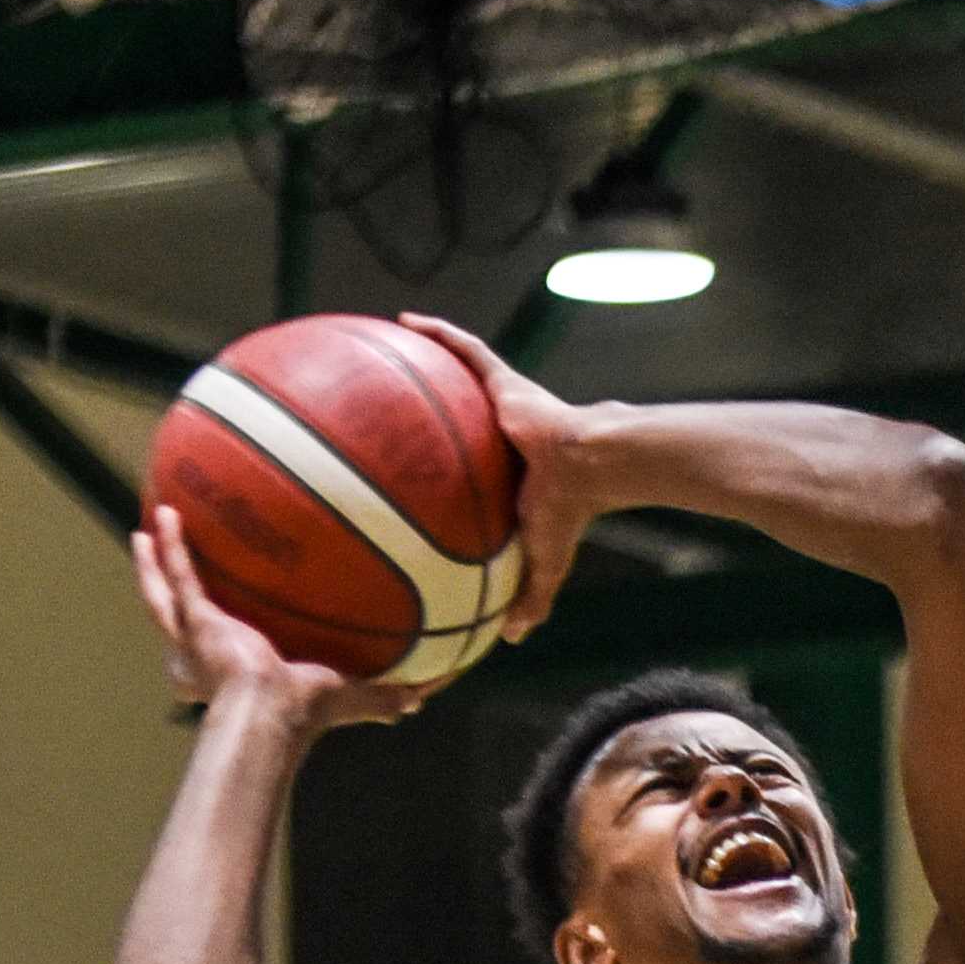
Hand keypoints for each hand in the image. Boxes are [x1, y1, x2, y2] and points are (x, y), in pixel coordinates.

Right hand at [132, 507, 429, 733]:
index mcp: (243, 667)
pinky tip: (165, 515)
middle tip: (170, 568)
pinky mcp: (195, 620)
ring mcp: (196, 636)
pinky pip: (178, 574)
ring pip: (162, 594)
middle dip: (174, 595)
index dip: (223, 632)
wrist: (275, 713)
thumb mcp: (354, 697)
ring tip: (145, 532)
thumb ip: (386, 695)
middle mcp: (212, 652)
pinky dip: (170, 545)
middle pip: (184, 617)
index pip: (231, 646)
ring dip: (152, 564)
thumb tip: (426, 700)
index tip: (226, 618)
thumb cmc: (311, 713)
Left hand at [401, 314, 601, 638]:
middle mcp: (496, 435)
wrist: (591, 467)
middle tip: (373, 415)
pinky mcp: (504, 379)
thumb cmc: (569, 513)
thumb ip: (528, 599)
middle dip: (419, 411)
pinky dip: (436, 333)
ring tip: (378, 352)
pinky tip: (402, 322)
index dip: (437, 471)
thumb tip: (509, 641)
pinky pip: (463, 349)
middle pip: (450, 419)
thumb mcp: (543, 563)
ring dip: (422, 361)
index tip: (400, 476)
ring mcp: (499, 404)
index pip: (464, 471)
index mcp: (501, 476)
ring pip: (453, 376)